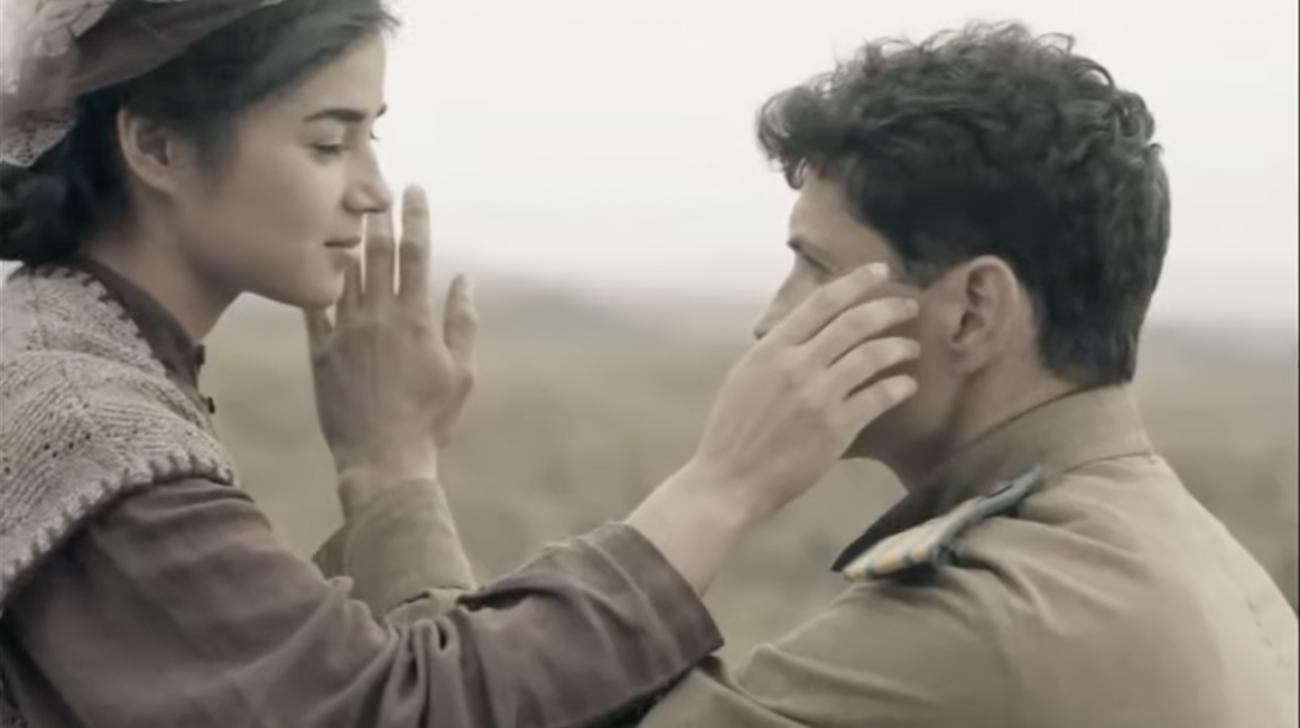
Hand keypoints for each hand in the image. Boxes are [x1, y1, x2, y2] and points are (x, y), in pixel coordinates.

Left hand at [303, 187, 477, 513]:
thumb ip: (462, 322)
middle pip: (376, 254)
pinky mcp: (322, 354)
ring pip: (344, 275)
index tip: (415, 191)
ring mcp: (346, 333)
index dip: (417, 218)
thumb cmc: (431, 419)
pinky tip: (315, 267)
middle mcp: (379, 317)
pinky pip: (315, 310)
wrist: (384, 458)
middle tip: (375, 190)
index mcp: (416, 318)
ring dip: (347, 244)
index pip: (417, 254)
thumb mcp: (461, 372)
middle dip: (379, 218)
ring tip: (346, 220)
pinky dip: (317, 285)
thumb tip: (463, 280)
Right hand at [687, 262, 918, 521]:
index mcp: (772, 349)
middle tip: (909, 304)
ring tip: (911, 348)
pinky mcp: (837, 428)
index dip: (856, 282)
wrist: (729, 481)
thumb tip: (806, 328)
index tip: (879, 272)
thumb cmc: (733, 430)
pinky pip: (878, 397)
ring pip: (872, 356)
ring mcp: (819, 396)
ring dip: (899, 347)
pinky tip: (907, 385)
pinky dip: (898, 386)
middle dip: (888, 308)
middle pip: (854, 323)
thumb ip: (776, 351)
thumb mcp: (745, 376)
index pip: (821, 302)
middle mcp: (797, 365)